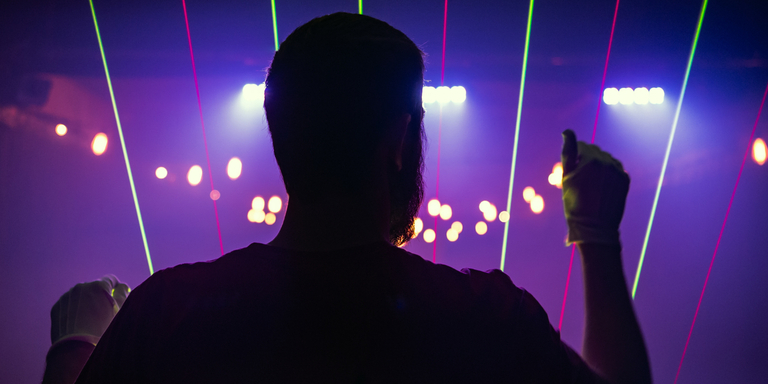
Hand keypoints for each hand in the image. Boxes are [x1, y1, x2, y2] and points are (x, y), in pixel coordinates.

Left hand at [50, 275, 129, 346]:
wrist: (77, 348)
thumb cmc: (104, 329)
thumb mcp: (120, 310)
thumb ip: (122, 293)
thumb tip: (121, 285)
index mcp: (99, 285)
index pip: (111, 279)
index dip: (115, 288)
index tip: (116, 297)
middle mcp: (81, 287)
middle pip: (94, 287)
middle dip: (99, 296)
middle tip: (103, 313)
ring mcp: (67, 296)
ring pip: (80, 296)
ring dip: (86, 302)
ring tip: (89, 320)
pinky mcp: (57, 307)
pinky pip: (68, 305)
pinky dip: (74, 310)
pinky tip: (78, 324)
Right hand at [561, 129, 628, 244]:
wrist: (594, 227)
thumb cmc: (575, 203)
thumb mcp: (567, 177)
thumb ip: (568, 151)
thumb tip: (567, 131)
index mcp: (591, 159)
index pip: (581, 146)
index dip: (574, 159)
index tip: (572, 174)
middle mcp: (607, 162)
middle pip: (594, 151)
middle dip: (586, 160)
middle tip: (581, 181)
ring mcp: (618, 170)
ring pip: (605, 159)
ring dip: (598, 166)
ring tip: (592, 186)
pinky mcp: (625, 180)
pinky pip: (615, 169)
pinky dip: (608, 174)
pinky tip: (601, 188)